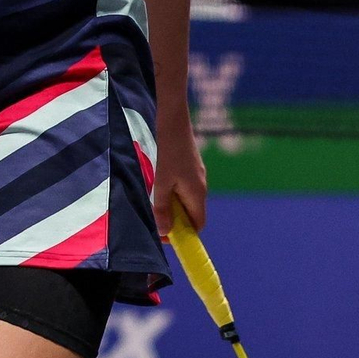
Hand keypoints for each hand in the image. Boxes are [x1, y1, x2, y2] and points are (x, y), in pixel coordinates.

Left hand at [151, 107, 207, 238]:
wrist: (174, 122)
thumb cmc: (168, 153)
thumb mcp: (161, 184)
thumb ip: (162, 209)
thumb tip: (164, 233)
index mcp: (197, 194)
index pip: (198, 225)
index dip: (185, 235)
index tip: (167, 235)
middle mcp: (201, 187)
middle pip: (192, 213)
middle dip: (177, 220)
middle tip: (158, 217)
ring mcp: (198, 176)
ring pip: (187, 200)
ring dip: (174, 205)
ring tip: (157, 200)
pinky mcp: (192, 167)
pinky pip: (185, 188)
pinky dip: (175, 192)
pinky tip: (161, 184)